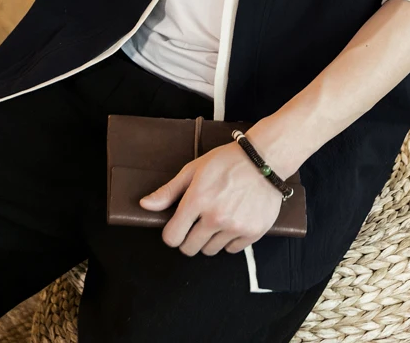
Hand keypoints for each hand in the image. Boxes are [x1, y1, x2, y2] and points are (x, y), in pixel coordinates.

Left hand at [139, 141, 282, 255]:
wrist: (264, 160)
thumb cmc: (227, 161)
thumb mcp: (194, 170)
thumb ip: (169, 191)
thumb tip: (145, 206)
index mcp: (197, 200)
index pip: (172, 238)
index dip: (172, 233)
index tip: (178, 226)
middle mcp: (215, 217)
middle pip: (189, 248)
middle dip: (189, 238)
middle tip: (198, 222)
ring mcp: (235, 227)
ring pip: (211, 251)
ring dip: (210, 239)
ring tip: (218, 219)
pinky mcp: (253, 232)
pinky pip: (232, 250)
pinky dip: (230, 240)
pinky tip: (233, 221)